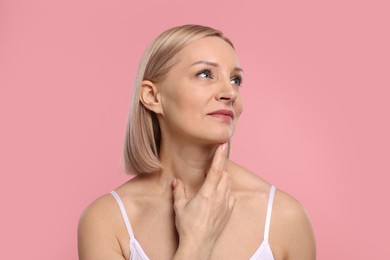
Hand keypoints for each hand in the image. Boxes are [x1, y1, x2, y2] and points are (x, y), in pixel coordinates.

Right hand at [172, 143, 234, 258]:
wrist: (198, 245)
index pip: (216, 170)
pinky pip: (231, 195)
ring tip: (213, 181)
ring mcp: (226, 205)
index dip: (220, 156)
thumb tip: (176, 181)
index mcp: (207, 193)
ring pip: (228, 184)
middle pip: (224, 175)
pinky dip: (226, 191)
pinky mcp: (229, 212)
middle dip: (219, 169)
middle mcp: (219, 197)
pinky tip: (219, 194)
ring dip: (222, 179)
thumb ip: (178, 191)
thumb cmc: (188, 226)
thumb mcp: (179, 206)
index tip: (224, 144)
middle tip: (210, 168)